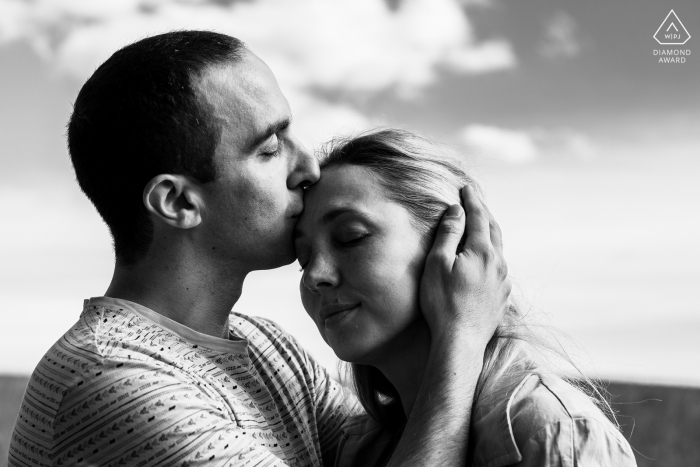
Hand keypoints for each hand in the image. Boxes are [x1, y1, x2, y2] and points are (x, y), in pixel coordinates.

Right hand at [419, 184, 510, 348]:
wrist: (461, 341)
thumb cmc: (442, 303)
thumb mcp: (437, 264)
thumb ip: (449, 234)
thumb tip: (456, 210)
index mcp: (482, 252)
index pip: (478, 217)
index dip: (472, 201)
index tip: (466, 188)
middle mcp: (498, 263)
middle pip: (493, 229)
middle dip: (483, 212)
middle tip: (475, 199)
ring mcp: (503, 281)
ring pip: (499, 249)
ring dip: (490, 233)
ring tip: (482, 225)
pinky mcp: (502, 297)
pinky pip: (499, 267)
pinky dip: (492, 254)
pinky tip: (486, 259)